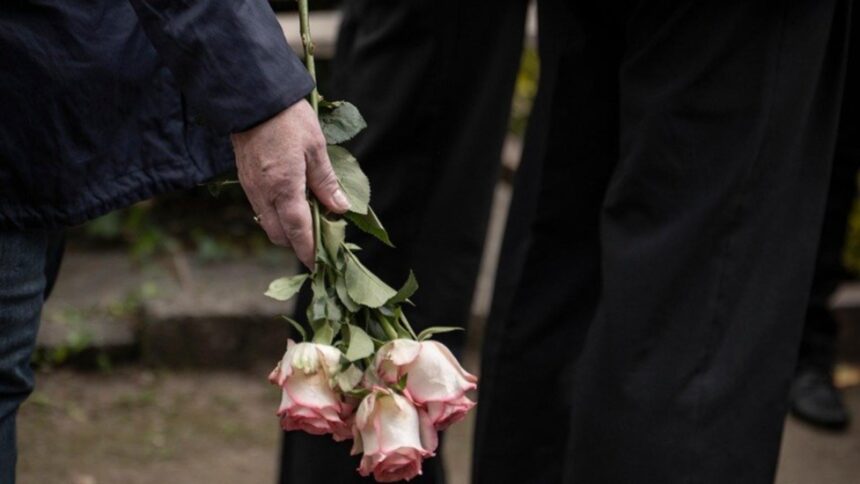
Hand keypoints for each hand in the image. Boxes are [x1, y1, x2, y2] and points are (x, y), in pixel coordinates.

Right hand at [231, 100, 349, 267]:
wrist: (252, 97)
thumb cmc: (288, 119)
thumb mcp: (315, 148)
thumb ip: (326, 182)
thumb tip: (339, 209)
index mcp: (284, 188)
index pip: (298, 231)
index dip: (309, 251)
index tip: (319, 266)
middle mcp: (264, 194)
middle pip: (279, 234)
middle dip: (298, 243)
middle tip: (320, 239)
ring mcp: (251, 188)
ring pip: (267, 223)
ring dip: (286, 229)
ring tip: (309, 220)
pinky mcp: (244, 179)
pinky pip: (260, 208)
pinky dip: (275, 214)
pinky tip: (291, 202)